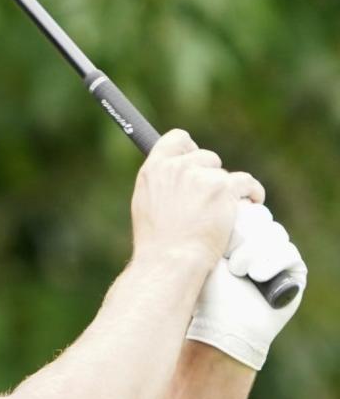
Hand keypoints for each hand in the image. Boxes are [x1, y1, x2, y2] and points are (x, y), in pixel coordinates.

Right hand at [131, 130, 265, 266]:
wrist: (170, 259)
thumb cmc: (157, 242)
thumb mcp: (146, 204)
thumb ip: (161, 183)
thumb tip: (177, 176)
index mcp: (154, 170)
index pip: (176, 139)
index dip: (189, 148)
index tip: (196, 162)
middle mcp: (176, 168)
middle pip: (205, 157)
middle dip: (210, 175)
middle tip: (210, 198)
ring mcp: (201, 176)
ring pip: (224, 173)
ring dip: (228, 189)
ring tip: (224, 210)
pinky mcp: (224, 188)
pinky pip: (246, 182)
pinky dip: (252, 192)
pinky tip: (252, 201)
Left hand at [186, 202, 307, 369]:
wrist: (222, 325)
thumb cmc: (208, 292)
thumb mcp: (206, 253)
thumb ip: (215, 227)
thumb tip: (222, 197)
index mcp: (237, 236)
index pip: (245, 210)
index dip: (234, 219)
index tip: (219, 238)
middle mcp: (259, 243)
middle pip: (261, 218)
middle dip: (243, 236)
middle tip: (228, 255)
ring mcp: (278, 256)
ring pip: (274, 233)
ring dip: (253, 252)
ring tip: (237, 270)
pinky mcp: (295, 272)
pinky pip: (288, 252)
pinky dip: (271, 262)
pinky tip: (255, 275)